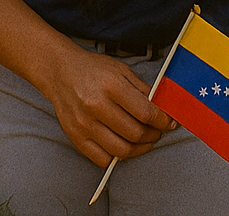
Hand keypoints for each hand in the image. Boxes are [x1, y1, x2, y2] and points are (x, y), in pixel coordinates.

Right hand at [37, 46, 172, 167]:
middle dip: (153, 135)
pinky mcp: (75, 136)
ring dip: (140, 148)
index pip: (146, 113)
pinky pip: (102, 159)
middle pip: (136, 133)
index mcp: (111, 86)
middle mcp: (96, 105)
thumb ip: (143, 89)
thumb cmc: (92, 69)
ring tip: (144, 140)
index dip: (163, 121)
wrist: (59, 71)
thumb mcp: (121, 70)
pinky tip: (123, 146)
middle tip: (157, 131)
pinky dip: (117, 157)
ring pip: (121, 150)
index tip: (169, 123)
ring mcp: (84, 124)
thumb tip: (162, 109)